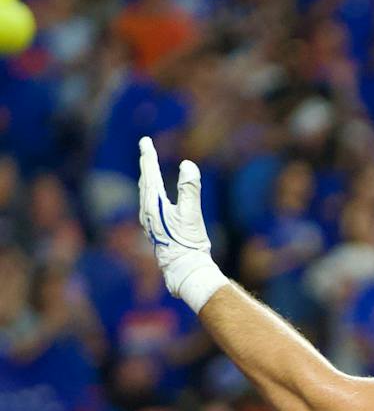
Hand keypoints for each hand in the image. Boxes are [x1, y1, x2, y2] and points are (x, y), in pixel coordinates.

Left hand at [137, 137, 228, 312]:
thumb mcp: (191, 213)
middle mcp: (147, 211)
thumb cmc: (188, 242)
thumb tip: (187, 164)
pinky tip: (154, 197)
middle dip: (146, 164)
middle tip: (145, 149)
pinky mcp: (156, 229)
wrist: (184, 269)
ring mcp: (150, 221)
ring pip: (145, 193)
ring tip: (148, 169)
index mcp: (153, 204)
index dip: (148, 156)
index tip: (145, 141)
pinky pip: (149, 203)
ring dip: (147, 178)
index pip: (150, 174)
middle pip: (145, 181)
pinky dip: (151, 192)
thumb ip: (189, 188)